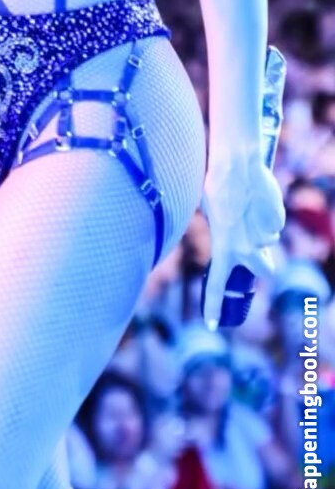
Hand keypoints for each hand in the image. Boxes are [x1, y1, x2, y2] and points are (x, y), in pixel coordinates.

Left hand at [200, 153, 285, 328]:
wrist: (236, 164)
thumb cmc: (215, 185)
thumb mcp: (212, 214)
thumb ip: (222, 232)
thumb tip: (230, 236)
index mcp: (223, 248)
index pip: (218, 286)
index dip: (213, 307)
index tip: (211, 323)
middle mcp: (246, 248)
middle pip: (264, 270)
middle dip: (262, 263)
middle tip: (254, 247)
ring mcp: (264, 236)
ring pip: (269, 241)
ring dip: (261, 230)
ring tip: (248, 206)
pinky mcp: (277, 221)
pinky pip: (275, 223)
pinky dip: (268, 215)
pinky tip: (257, 198)